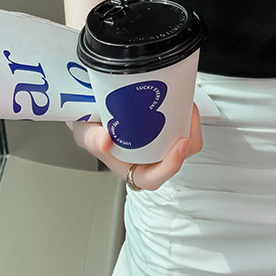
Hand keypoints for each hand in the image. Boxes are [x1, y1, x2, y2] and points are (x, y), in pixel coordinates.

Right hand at [67, 102, 203, 190]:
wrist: (95, 109)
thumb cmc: (92, 128)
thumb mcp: (85, 133)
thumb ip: (91, 139)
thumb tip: (104, 142)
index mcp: (132, 168)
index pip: (154, 177)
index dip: (170, 166)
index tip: (180, 144)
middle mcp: (150, 159)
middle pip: (180, 156)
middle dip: (190, 134)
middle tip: (186, 111)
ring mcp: (162, 143)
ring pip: (188, 139)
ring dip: (190, 122)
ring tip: (183, 101)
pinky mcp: (169, 127)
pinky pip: (185, 124)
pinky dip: (186, 112)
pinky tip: (180, 98)